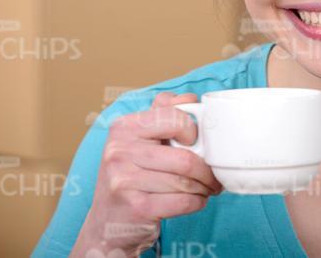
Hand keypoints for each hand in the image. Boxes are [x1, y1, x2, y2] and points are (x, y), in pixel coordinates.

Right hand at [72, 92, 221, 256]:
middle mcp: (119, 151)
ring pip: (186, 182)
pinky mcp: (136, 208)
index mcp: (124, 128)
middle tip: (213, 176)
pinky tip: (194, 200)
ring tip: (205, 188)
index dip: (193, 130)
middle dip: (207, 170)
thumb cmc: (131, 176)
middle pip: (185, 158)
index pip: (174, 117)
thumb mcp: (139, 140)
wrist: (108, 223)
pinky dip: (197, 202)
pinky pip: (183, 202)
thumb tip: (190, 98)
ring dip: (203, 188)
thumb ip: (163, 114)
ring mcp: (124, 181)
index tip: (196, 142)